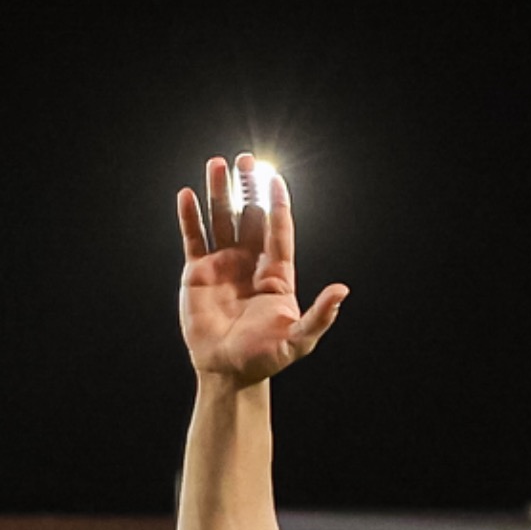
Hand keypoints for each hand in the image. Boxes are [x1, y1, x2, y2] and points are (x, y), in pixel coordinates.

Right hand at [176, 157, 348, 385]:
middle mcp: (250, 262)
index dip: (277, 205)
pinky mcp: (197, 272)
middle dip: (248, 188)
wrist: (229, 370)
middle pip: (250, 216)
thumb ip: (320, 315)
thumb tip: (342, 291)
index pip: (279, 231)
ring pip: (221, 220)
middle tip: (246, 158)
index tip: (276, 179)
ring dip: (219, 192)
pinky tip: (187, 194)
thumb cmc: (267, 357)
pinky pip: (193, 237)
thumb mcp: (300, 339)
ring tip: (217, 163)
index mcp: (277, 274)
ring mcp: (223, 264)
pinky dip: (190, 216)